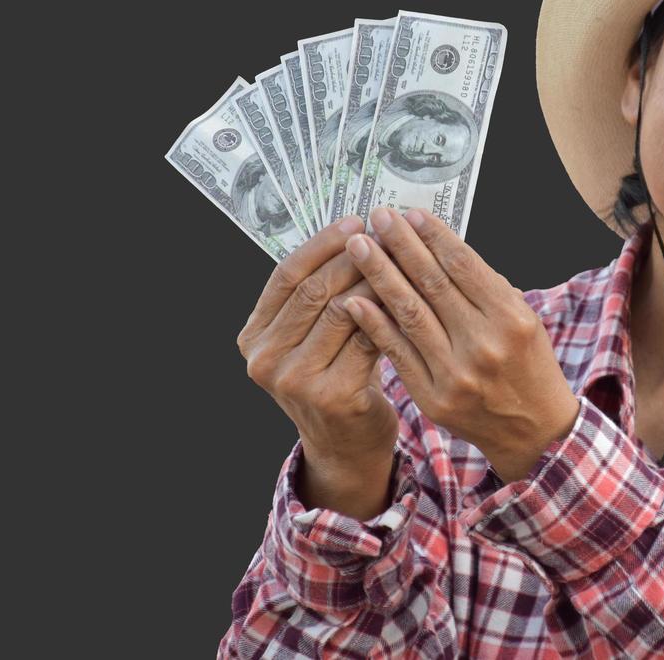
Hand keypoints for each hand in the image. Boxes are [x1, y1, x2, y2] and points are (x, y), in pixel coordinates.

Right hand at [237, 215, 401, 470]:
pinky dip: (389, 314)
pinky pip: (367, 339)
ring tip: (402, 257)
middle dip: (354, 256)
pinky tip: (410, 295)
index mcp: (253, 337)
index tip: (354, 219)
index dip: (321, 244)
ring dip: (376, 279)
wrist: (346, 444)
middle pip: (313, 290)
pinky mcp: (332, 396)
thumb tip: (352, 229)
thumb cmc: (333, 378)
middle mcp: (264, 360)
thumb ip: (316, 297)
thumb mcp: (310, 338)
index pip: (286, 276)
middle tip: (386, 233)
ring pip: (343, 311)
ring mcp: (295, 381)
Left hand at [341, 206, 580, 480]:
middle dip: (401, 245)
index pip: (464, 266)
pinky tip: (354, 299)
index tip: (410, 213)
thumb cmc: (528, 366)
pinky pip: (397, 352)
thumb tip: (438, 245)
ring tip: (358, 247)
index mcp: (511, 318)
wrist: (534, 431)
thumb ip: (486, 287)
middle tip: (378, 217)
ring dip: (379, 275)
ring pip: (409, 313)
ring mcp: (456, 373)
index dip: (434, 236)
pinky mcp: (433, 397)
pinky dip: (374, 323)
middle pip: (432, 283)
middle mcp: (484, 343)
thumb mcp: (524, 320)